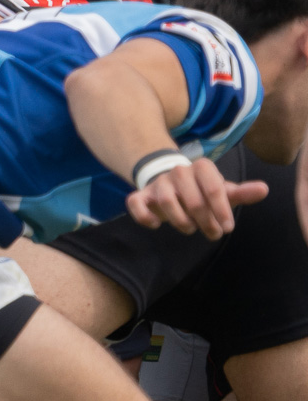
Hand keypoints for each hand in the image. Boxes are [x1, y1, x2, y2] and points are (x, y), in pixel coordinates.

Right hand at [126, 158, 267, 239]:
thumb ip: (241, 193)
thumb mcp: (223, 190)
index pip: (215, 189)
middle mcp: (178, 171)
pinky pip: (135, 204)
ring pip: (166, 202)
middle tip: (213, 234)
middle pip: (193, 201)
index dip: (223, 212)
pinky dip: (145, 217)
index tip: (228, 227)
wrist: (171, 182)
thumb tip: (265, 189)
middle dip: (205, 222)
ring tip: (190, 229)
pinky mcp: (140, 194)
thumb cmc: (202, 190)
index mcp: (202, 167)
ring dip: (181, 222)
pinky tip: (156, 225)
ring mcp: (158, 183)